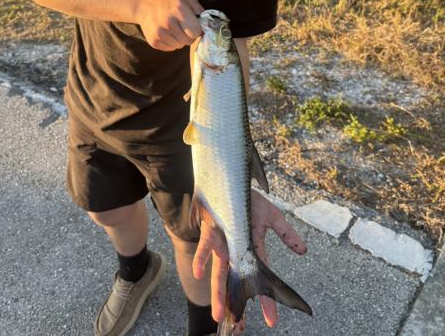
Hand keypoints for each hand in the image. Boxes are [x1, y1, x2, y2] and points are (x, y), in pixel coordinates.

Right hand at [137, 0, 203, 50]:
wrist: (144, 6)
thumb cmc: (169, 2)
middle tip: (183, 28)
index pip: (195, 32)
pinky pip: (170, 49)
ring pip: (179, 46)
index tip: (193, 26)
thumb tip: (208, 22)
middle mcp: (169, 22)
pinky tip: (167, 34)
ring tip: (174, 30)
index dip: (196, 30)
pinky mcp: (154, 41)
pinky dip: (171, 43)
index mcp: (179, 10)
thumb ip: (198, 8)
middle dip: (189, 36)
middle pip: (188, 41)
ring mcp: (160, 33)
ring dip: (180, 40)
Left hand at [192, 189, 306, 331]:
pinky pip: (206, 247)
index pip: (261, 277)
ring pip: (219, 272)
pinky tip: (199, 274)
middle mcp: (236, 251)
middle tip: (237, 328)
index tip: (272, 320)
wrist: (228, 181)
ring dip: (218, 293)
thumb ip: (285, 233)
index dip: (267, 299)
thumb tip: (304, 251)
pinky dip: (202, 259)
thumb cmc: (248, 199)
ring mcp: (222, 243)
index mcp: (252, 248)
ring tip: (217, 314)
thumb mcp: (271, 216)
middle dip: (236, 305)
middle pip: (236, 282)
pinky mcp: (211, 231)